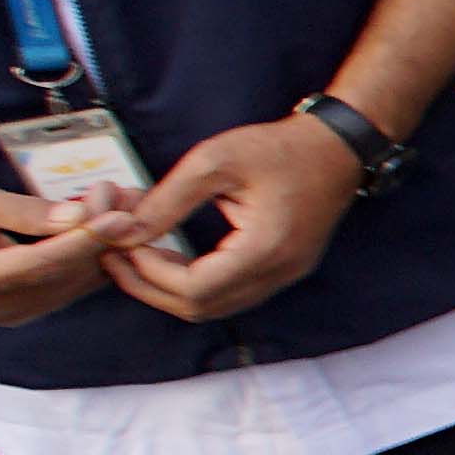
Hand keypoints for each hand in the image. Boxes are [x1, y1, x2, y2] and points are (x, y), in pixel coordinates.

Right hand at [0, 169, 122, 324]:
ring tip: (126, 206)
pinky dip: (88, 258)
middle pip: (61, 275)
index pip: (39, 263)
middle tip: (131, 200)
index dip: (84, 240)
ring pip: (70, 284)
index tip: (119, 217)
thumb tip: (76, 218)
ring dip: (103, 247)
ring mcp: (2, 312)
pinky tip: (108, 228)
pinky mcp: (15, 308)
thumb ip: (21, 211)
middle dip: (101, 237)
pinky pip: (63, 286)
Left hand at [99, 113, 362, 322]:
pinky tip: (173, 257)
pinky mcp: (281, 270)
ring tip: (140, 256)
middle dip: (151, 287)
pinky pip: (230, 294)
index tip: (123, 245)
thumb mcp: (215, 161)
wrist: (337, 147)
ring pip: (214, 307)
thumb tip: (125, 231)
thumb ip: (168, 200)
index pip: (194, 288)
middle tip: (117, 257)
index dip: (150, 274)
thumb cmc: (281, 148)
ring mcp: (284, 275)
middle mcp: (278, 272)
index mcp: (265, 248)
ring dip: (171, 289)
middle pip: (201, 308)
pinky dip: (194, 284)